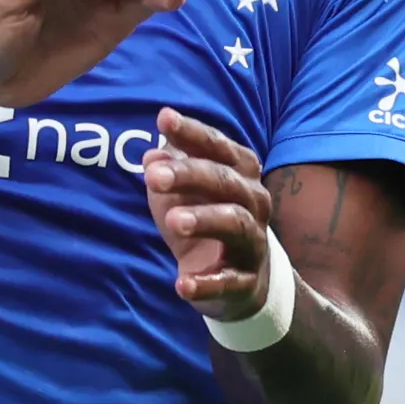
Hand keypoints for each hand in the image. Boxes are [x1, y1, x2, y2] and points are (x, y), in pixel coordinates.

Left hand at [143, 107, 274, 321]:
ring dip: (204, 219)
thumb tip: (152, 155)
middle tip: (153, 176)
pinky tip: (182, 284)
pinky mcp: (244, 282)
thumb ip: (169, 169)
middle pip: (225, 182)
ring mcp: (252, 242)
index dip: (193, 133)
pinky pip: (229, 282)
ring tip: (174, 222)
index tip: (164, 119)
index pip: (219, 147)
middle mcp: (252, 203)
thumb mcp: (183, 192)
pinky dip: (206, 283)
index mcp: (240, 174)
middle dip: (190, 175)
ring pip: (235, 224)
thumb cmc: (205, 219)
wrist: (240, 280)